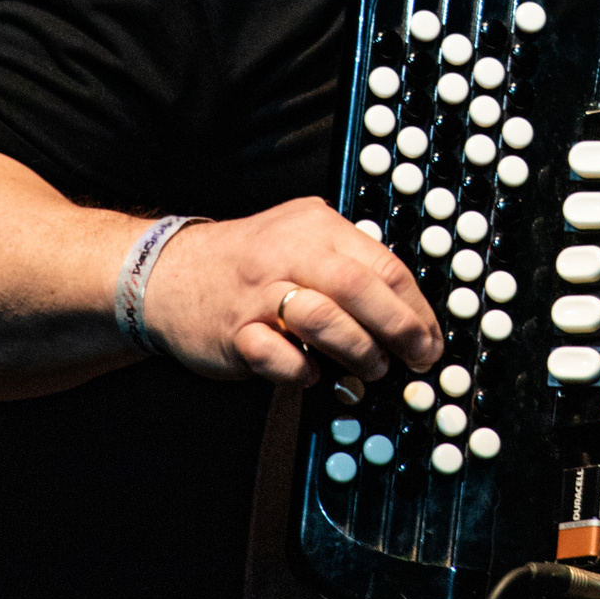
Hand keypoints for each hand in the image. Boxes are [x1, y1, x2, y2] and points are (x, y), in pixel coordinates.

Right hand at [142, 197, 441, 387]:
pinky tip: (313, 374)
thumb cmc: (251, 263)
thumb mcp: (303, 240)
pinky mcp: (233, 331)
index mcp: (316, 225)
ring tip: (370, 369)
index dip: (415, 309)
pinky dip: (304, 372)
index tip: (431, 339)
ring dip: (358, 351)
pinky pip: (279, 357)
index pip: (382, 265)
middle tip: (416, 358)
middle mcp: (287, 252)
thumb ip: (351, 266)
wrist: (168, 273)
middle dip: (398, 329)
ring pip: (322, 319)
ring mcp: (257, 292)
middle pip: (358, 287)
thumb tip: (412, 317)